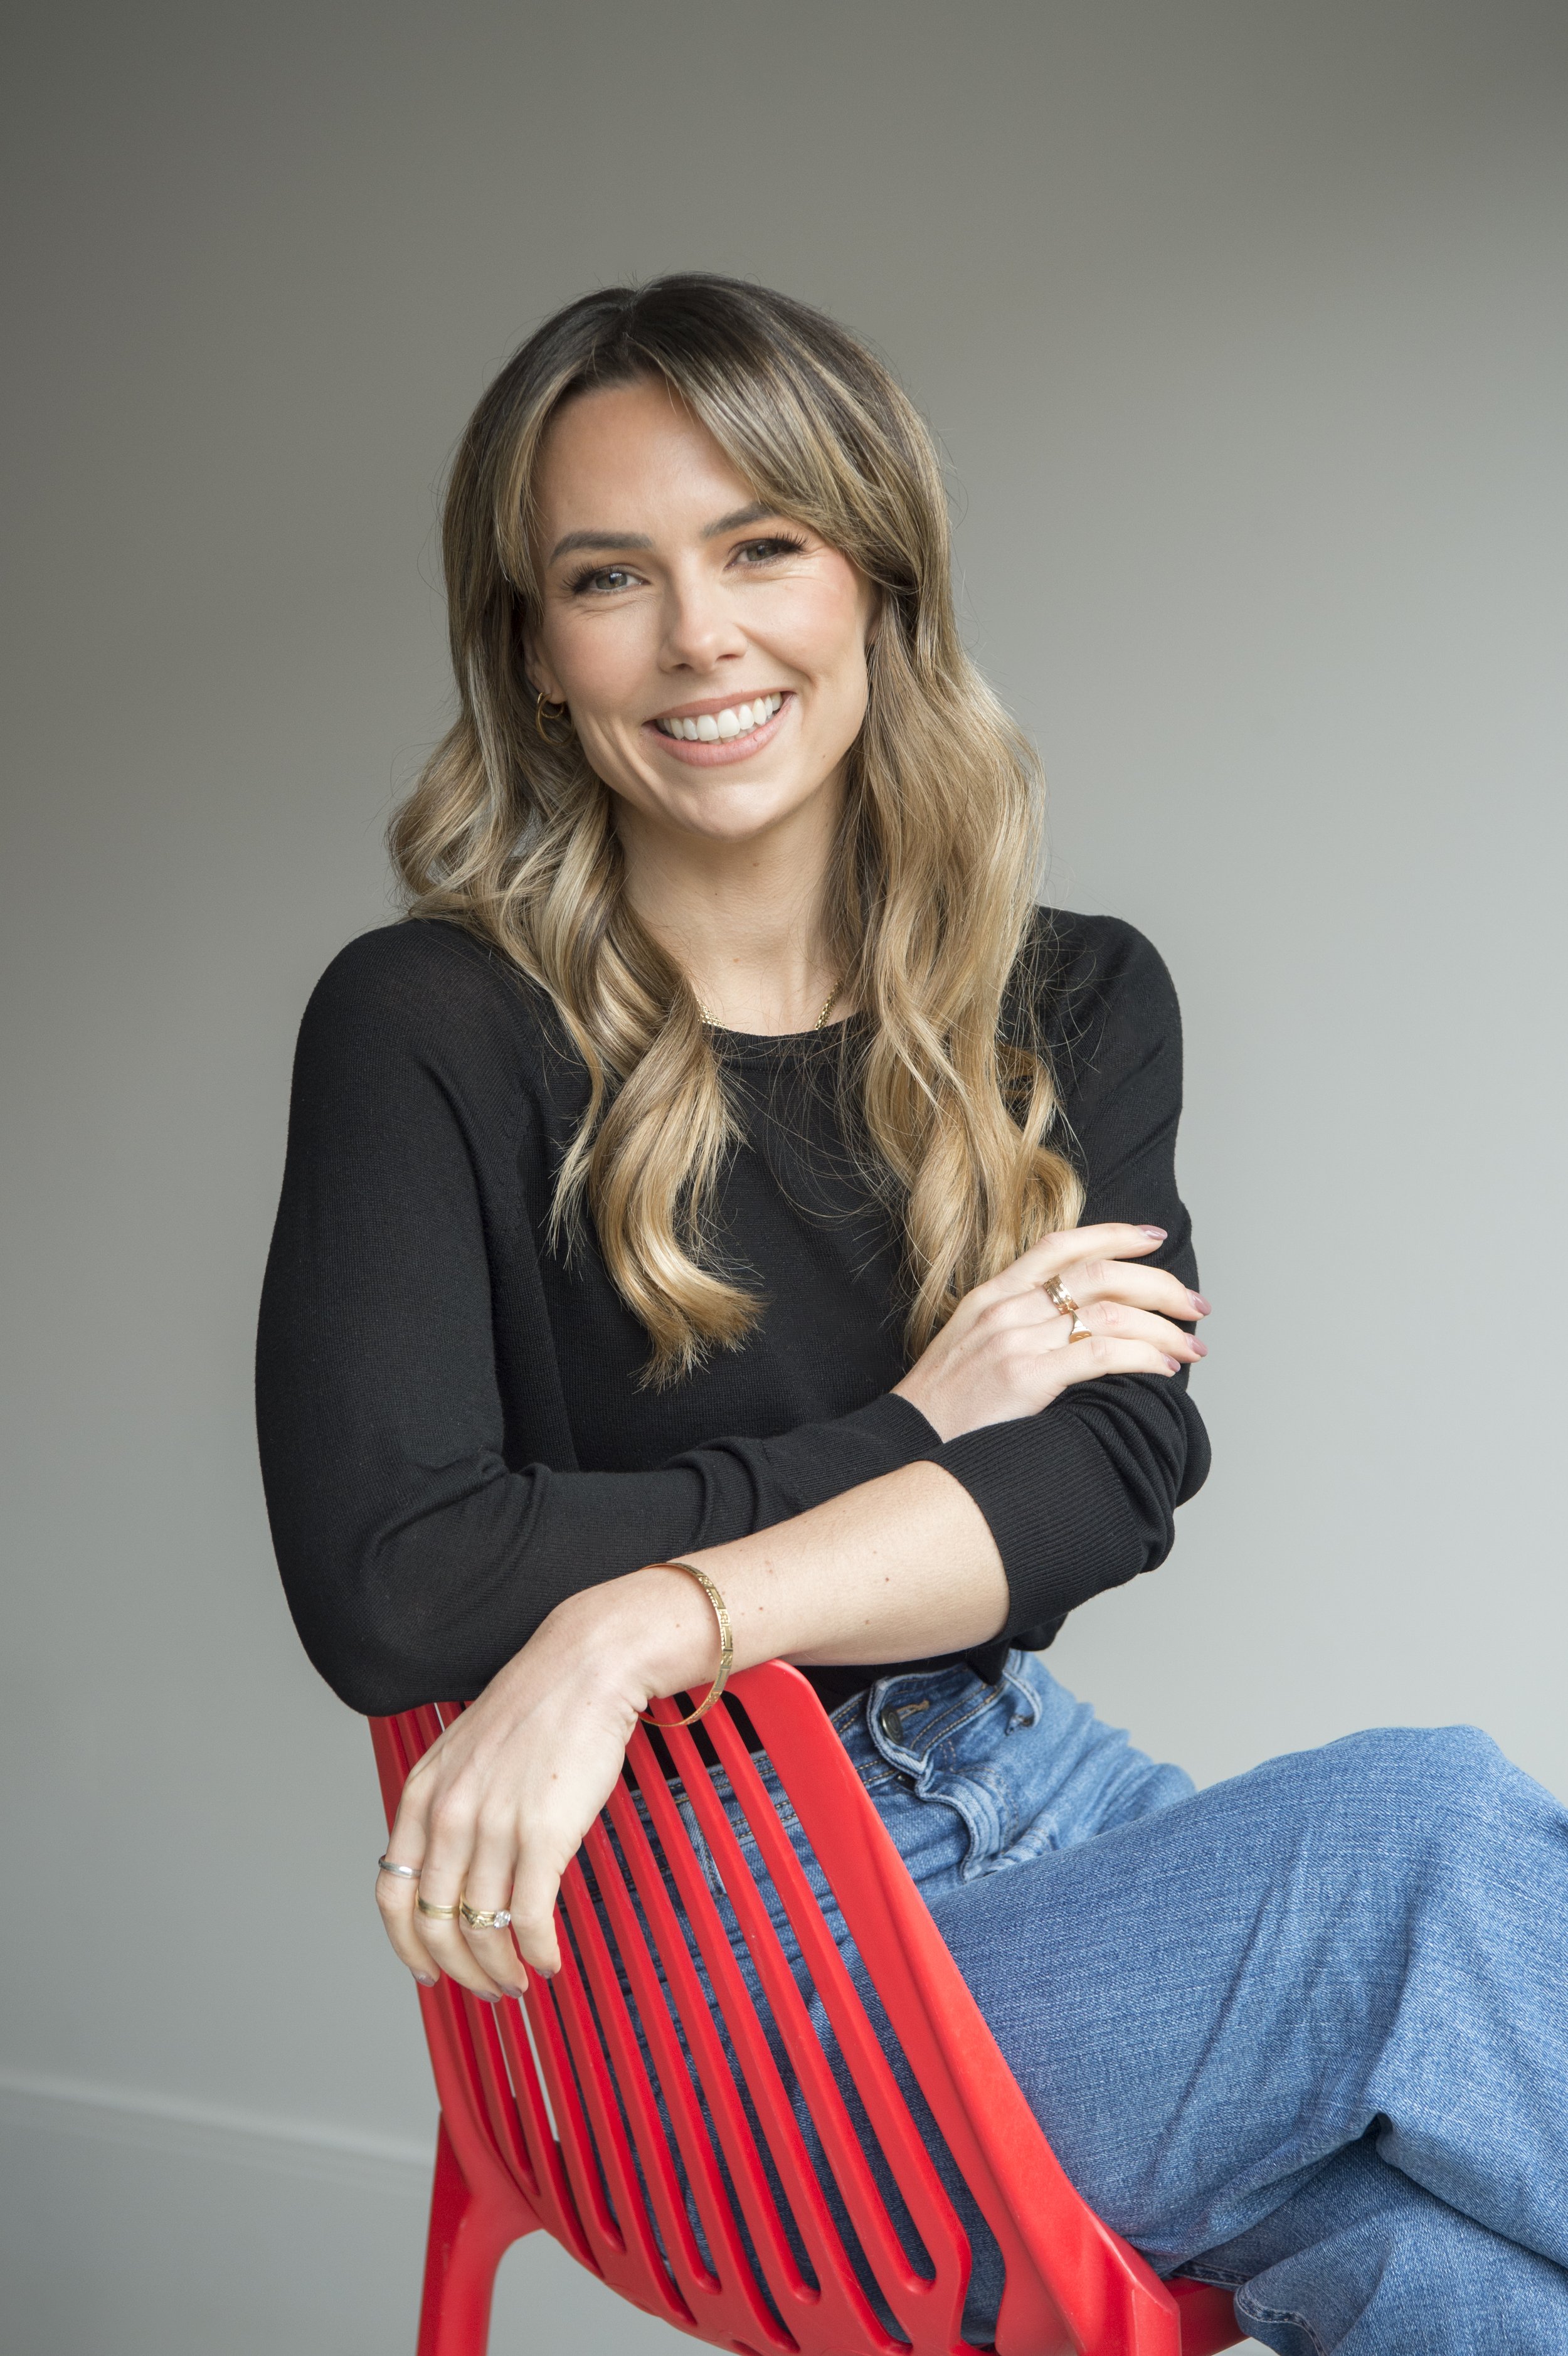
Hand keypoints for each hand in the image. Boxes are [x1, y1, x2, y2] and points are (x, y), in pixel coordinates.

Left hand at [374, 1570, 707, 1996]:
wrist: (586, 1665)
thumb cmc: (537, 1705)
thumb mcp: (466, 1752)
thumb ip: (450, 1806)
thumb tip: (454, 1869)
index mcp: (422, 1794)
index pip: (393, 1896)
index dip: (407, 1947)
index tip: (427, 1972)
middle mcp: (448, 1814)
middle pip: (434, 1925)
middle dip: (458, 1971)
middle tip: (485, 1989)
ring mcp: (493, 1826)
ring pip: (481, 1931)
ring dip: (500, 1970)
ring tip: (519, 1981)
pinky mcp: (542, 1835)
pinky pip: (529, 1919)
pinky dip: (537, 1953)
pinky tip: (549, 1961)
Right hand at [893, 1223, 1207, 1442]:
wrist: (905, 1444)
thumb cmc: (945, 1410)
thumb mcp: (972, 1350)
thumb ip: (1017, 1329)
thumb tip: (1077, 1330)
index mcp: (991, 1296)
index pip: (1059, 1246)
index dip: (1113, 1235)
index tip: (1154, 1237)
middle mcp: (1004, 1309)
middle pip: (1098, 1275)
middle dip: (1158, 1286)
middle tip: (1196, 1306)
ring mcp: (1014, 1341)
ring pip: (1109, 1313)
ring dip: (1163, 1327)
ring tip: (1193, 1346)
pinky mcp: (1025, 1377)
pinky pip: (1101, 1355)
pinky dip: (1143, 1357)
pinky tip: (1164, 1368)